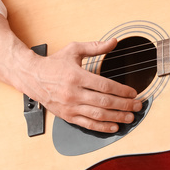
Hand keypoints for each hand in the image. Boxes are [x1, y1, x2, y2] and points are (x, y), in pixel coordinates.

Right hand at [20, 38, 142, 132]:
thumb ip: (95, 47)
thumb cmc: (53, 63)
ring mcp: (70, 106)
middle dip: (124, 105)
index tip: (133, 92)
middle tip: (137, 106)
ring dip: (116, 117)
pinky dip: (102, 127)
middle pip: (104, 101)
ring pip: (98, 115)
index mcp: (77, 76)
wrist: (32, 76)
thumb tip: (114, 42)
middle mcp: (73, 93)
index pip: (105, 86)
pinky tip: (114, 126)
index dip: (122, 90)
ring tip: (130, 117)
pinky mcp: (67, 116)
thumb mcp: (74, 50)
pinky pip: (87, 124)